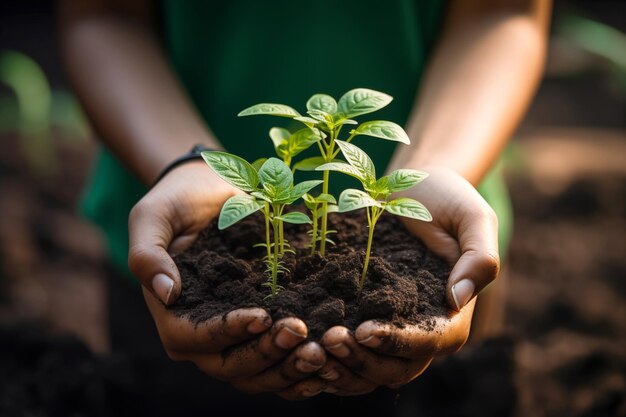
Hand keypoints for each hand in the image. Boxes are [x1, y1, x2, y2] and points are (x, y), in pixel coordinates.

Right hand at [128, 161, 324, 392]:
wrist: (210, 193)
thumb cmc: (177, 203)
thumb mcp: (152, 217)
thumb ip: (148, 253)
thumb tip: (166, 293)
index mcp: (171, 314)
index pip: (193, 339)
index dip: (226, 334)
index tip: (261, 316)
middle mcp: (202, 334)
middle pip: (231, 365)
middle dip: (266, 354)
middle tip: (300, 332)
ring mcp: (234, 335)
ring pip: (258, 371)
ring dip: (289, 367)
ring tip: (320, 350)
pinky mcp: (261, 329)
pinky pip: (279, 360)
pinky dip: (300, 366)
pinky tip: (328, 357)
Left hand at [306, 166, 499, 395]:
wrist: (413, 188)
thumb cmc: (447, 200)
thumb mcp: (473, 217)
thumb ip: (479, 257)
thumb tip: (458, 298)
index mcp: (453, 313)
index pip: (430, 343)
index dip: (397, 342)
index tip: (364, 330)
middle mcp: (423, 330)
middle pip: (396, 368)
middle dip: (363, 361)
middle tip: (329, 340)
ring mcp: (392, 328)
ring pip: (370, 370)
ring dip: (343, 367)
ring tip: (313, 349)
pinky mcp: (365, 319)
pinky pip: (351, 353)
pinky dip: (331, 360)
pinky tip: (305, 349)